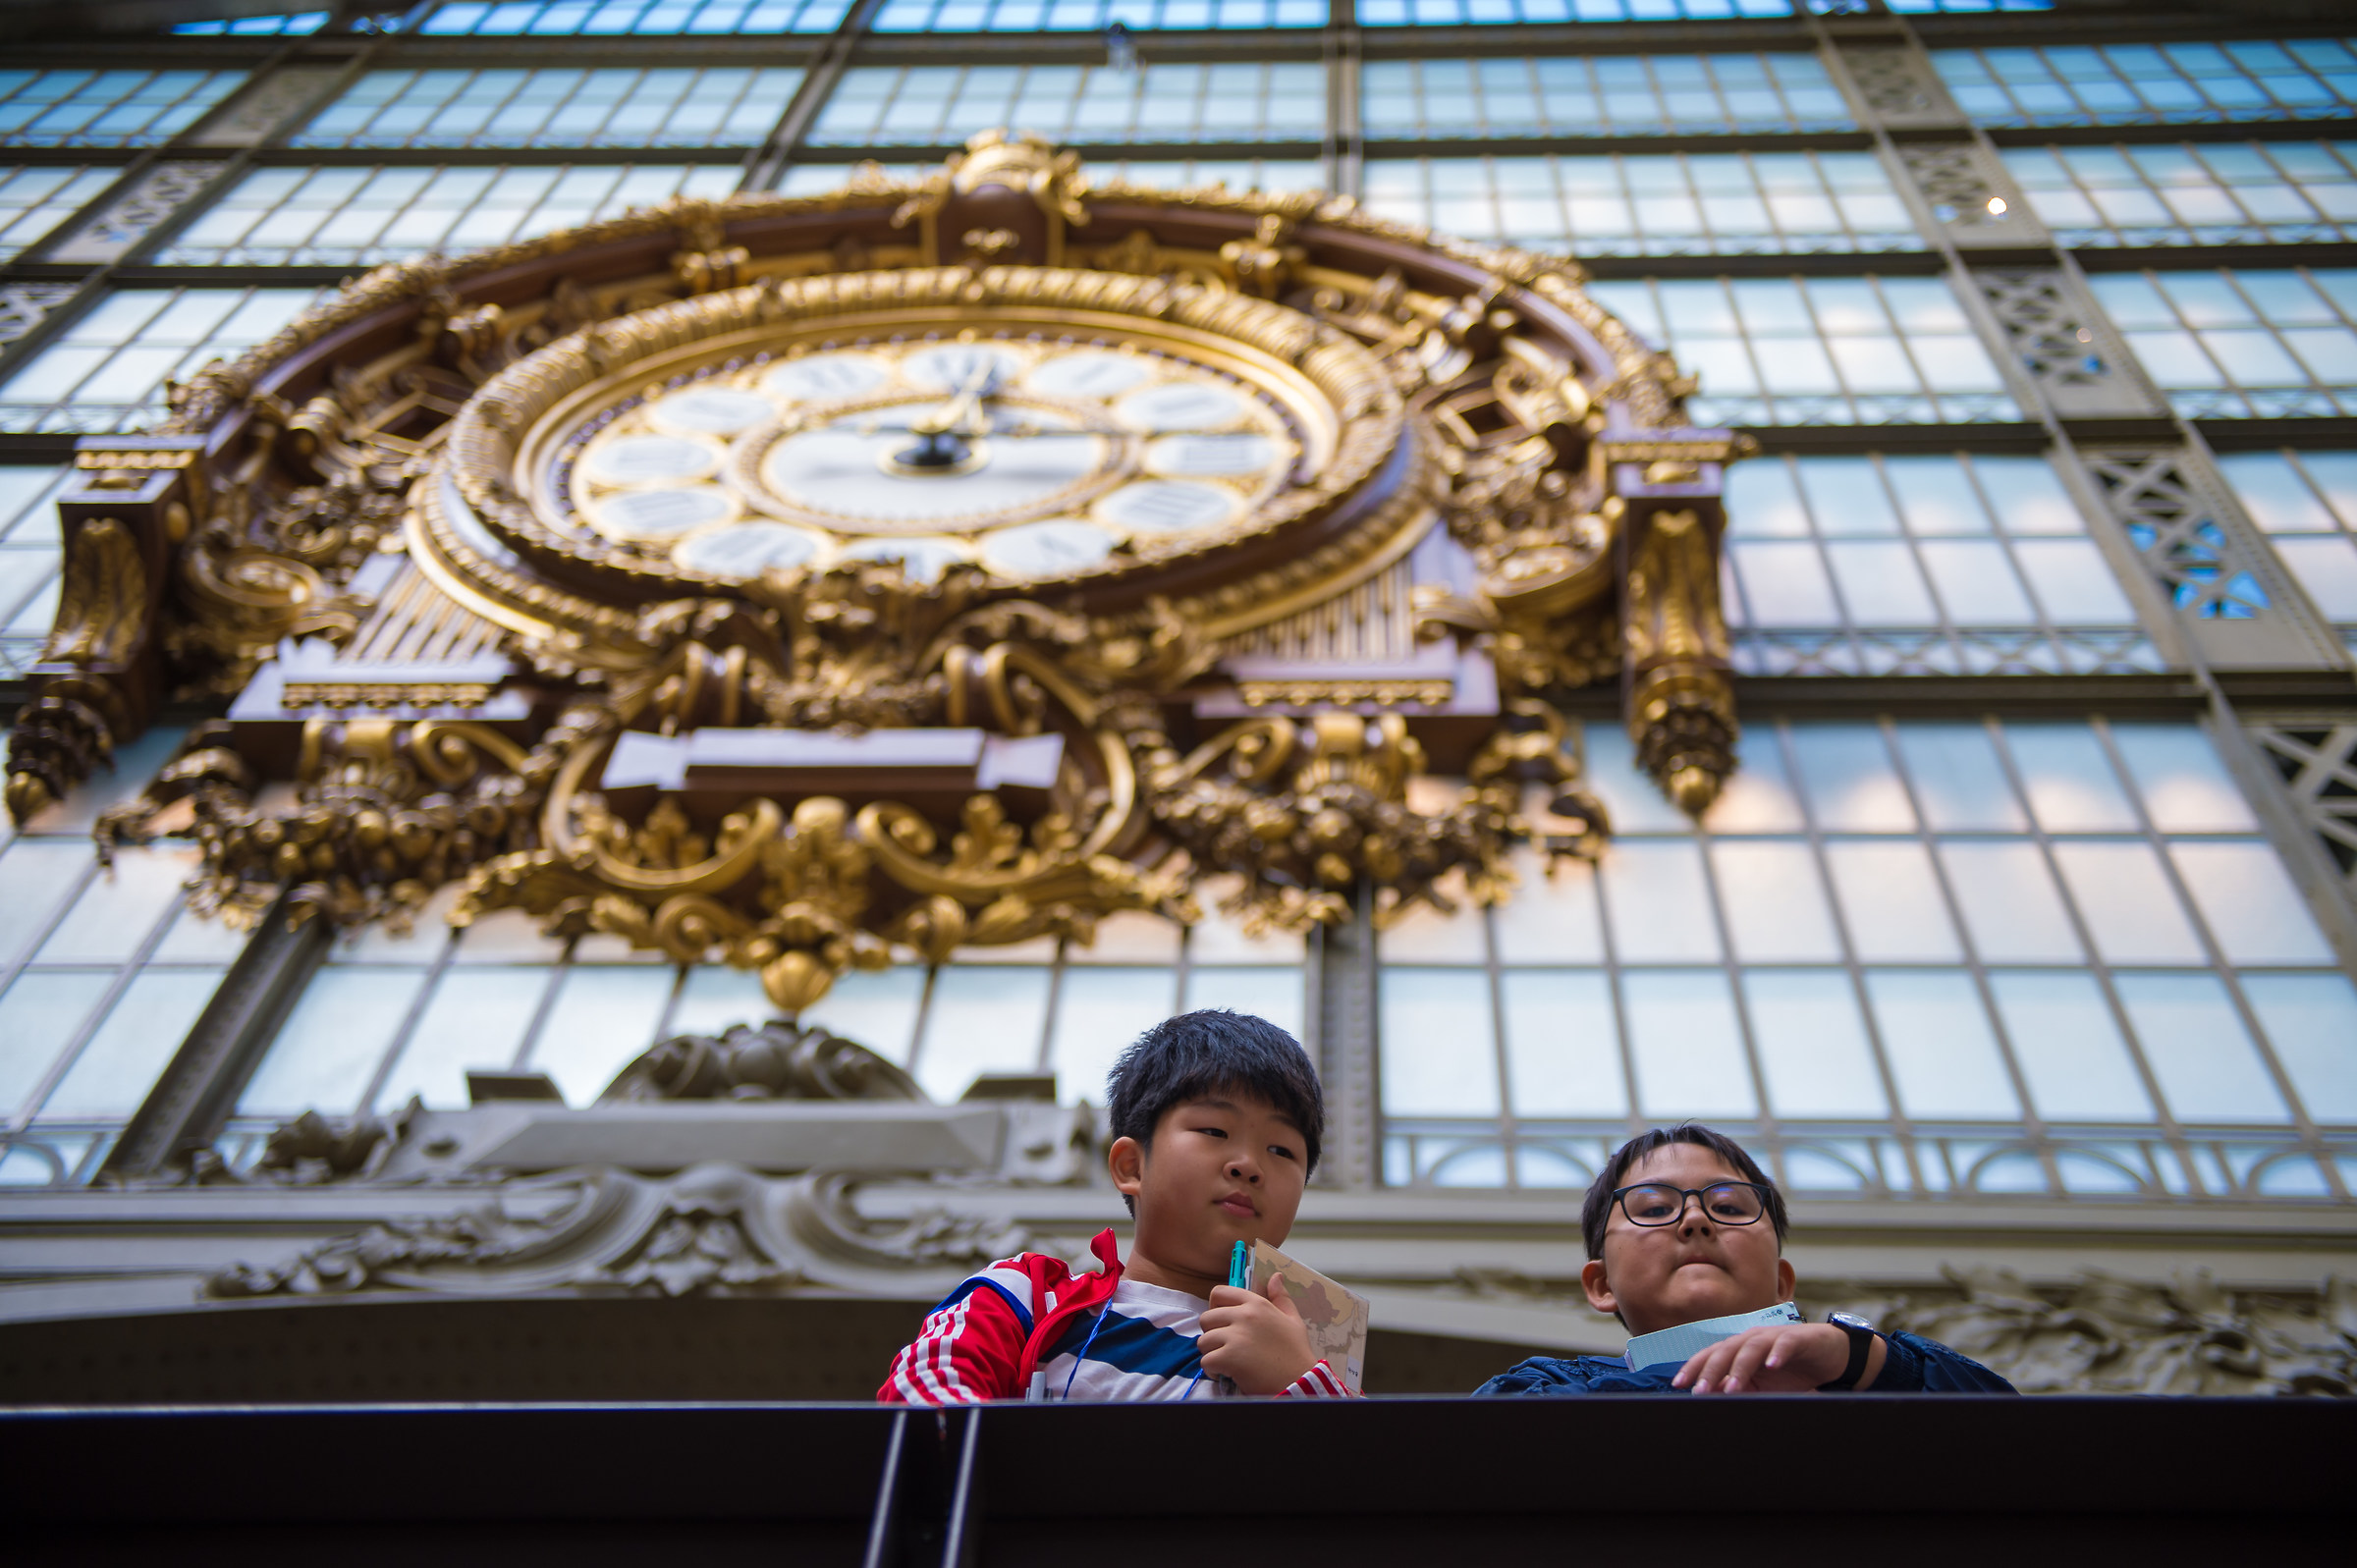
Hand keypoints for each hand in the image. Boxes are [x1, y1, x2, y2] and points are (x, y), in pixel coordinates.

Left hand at [1198, 1272, 1317, 1395]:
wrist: (1299, 1382)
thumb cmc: (1296, 1353)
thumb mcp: (1293, 1320)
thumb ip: (1281, 1298)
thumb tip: (1275, 1276)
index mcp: (1257, 1304)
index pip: (1220, 1292)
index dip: (1215, 1307)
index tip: (1222, 1321)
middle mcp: (1243, 1316)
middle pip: (1206, 1318)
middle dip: (1212, 1333)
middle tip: (1225, 1346)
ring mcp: (1234, 1337)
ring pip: (1203, 1341)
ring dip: (1211, 1353)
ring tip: (1226, 1362)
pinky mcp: (1228, 1358)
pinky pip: (1206, 1361)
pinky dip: (1212, 1370)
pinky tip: (1226, 1374)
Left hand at [1671, 1322, 1877, 1394]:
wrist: (1829, 1355)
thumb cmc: (1791, 1370)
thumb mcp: (1762, 1385)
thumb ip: (1738, 1388)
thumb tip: (1711, 1398)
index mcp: (1740, 1348)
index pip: (1712, 1356)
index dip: (1695, 1368)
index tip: (1679, 1384)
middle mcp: (1752, 1339)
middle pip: (1726, 1350)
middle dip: (1711, 1370)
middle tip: (1700, 1390)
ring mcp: (1774, 1337)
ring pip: (1751, 1348)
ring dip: (1740, 1367)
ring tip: (1732, 1387)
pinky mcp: (1797, 1338)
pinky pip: (1785, 1344)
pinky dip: (1777, 1353)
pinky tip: (1772, 1365)